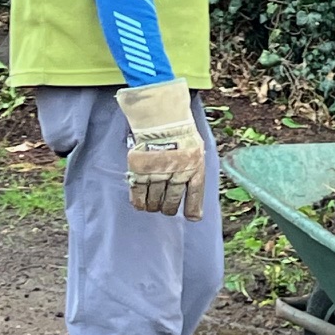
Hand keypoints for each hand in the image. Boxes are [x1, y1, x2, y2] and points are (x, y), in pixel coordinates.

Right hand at [116, 78, 206, 219]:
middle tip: (166, 208)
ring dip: (154, 205)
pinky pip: (139, 194)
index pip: (195, 194)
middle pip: (172, 201)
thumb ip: (194, 166)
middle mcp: (177, 174)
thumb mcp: (195, 148)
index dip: (194, 208)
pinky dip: (139, 202)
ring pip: (155, 200)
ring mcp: (158, 173)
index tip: (192, 217)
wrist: (160, 117)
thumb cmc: (179, 131)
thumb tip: (192, 182)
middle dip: (169, 207)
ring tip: (153, 205)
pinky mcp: (140, 171)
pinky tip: (140, 204)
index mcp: (194, 168)